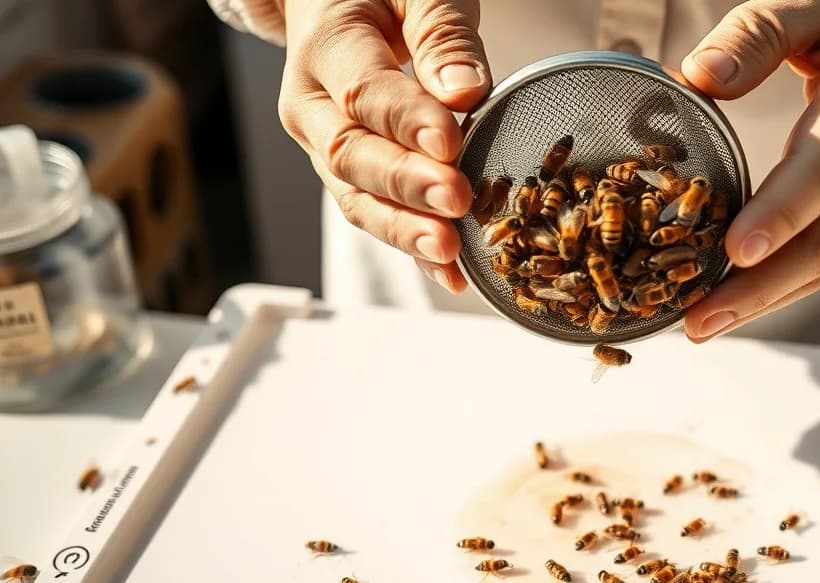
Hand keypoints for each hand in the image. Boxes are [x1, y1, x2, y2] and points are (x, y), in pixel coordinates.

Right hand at [277, 0, 491, 291]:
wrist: (336, 1)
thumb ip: (443, 35)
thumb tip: (464, 92)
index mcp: (325, 44)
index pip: (364, 91)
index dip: (407, 122)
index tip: (450, 144)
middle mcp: (311, 104)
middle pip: (351, 154)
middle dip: (406, 185)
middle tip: (456, 201)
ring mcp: (322, 146)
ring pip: (355, 196)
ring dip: (403, 229)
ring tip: (449, 252)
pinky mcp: (347, 174)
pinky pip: (374, 213)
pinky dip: (411, 248)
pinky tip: (449, 274)